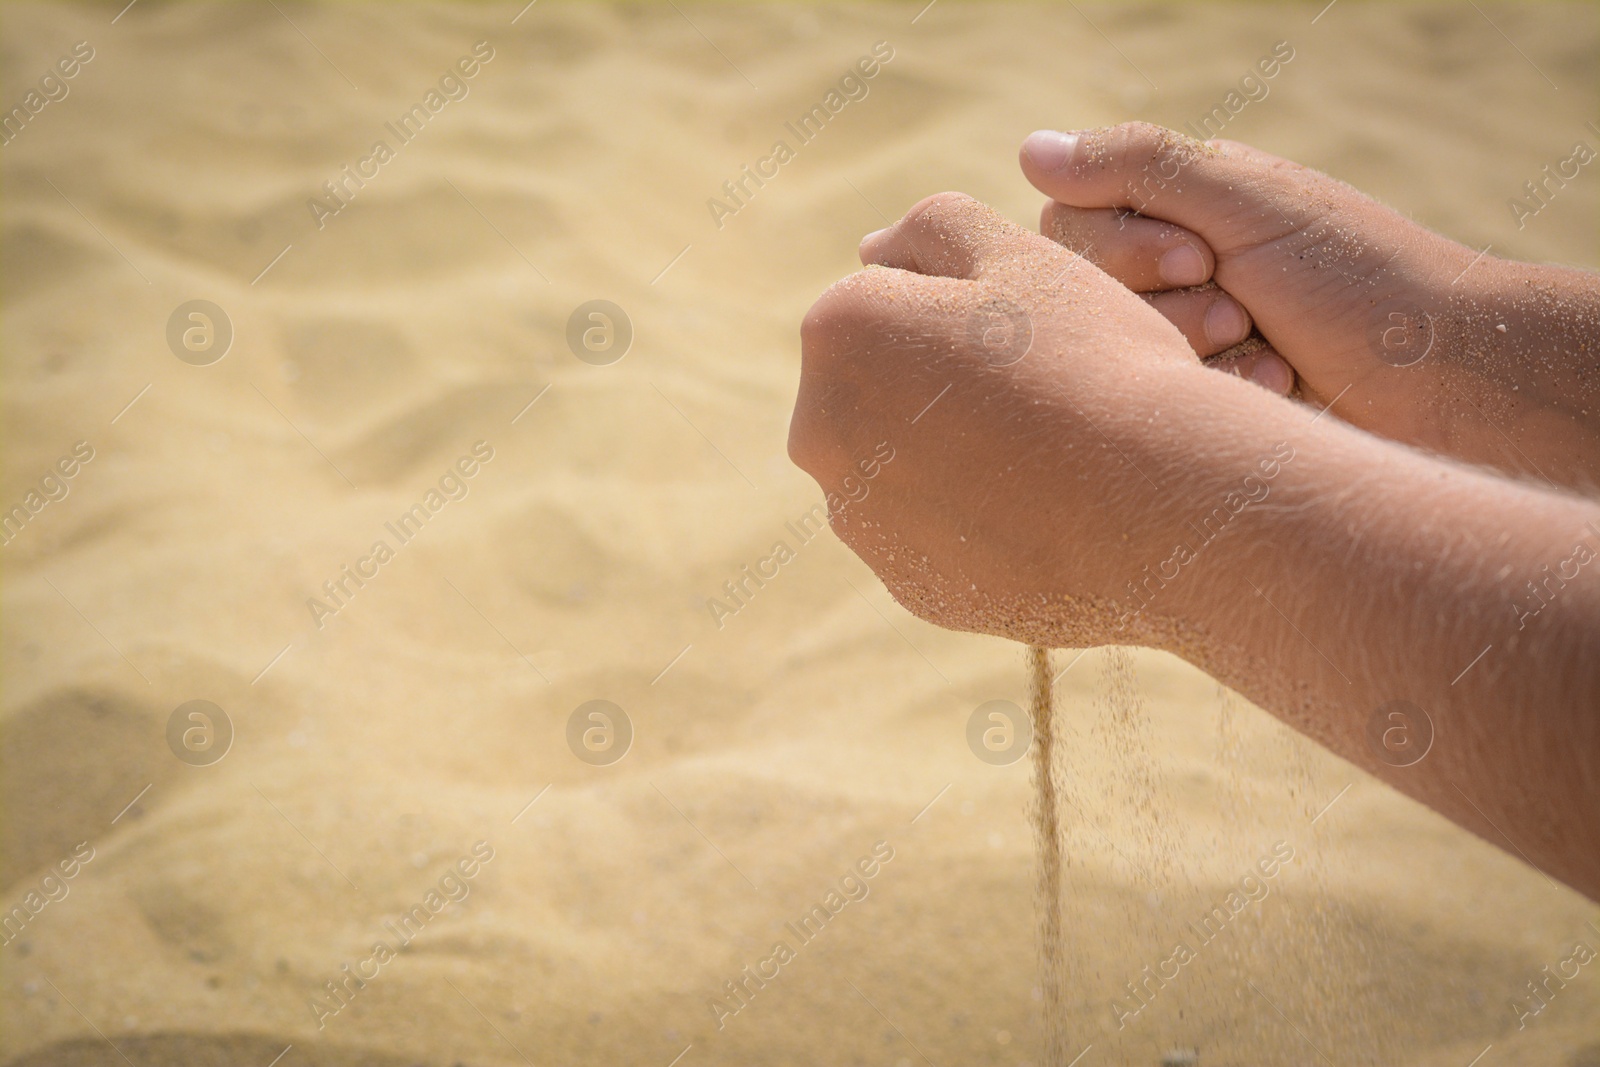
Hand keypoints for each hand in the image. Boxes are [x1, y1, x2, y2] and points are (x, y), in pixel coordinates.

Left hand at [789, 191, 1230, 646]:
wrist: (1163, 503)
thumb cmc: (1093, 360)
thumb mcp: (1022, 256)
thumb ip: (934, 229)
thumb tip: (872, 251)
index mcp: (837, 333)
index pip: (883, 304)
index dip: (961, 311)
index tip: (1025, 335)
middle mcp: (818, 432)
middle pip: (880, 391)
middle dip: (937, 385)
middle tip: (1040, 395)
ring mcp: (860, 521)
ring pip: (905, 470)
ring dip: (954, 457)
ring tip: (1048, 458)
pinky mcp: (906, 586)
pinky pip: (936, 541)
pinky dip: (977, 527)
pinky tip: (1045, 517)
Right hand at [1018, 122, 1599, 485]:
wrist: (1445, 382)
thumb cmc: (1358, 280)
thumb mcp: (1246, 206)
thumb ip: (1138, 169)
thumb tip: (1027, 147)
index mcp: (1184, 202)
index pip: (1070, 219)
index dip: (1117, 248)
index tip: (1198, 258)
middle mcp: (1173, 261)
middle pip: (1083, 288)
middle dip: (1162, 304)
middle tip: (1237, 309)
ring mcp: (1186, 330)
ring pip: (1113, 346)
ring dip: (1193, 350)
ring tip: (1263, 347)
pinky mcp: (1201, 393)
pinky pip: (1154, 395)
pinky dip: (1216, 389)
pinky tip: (1273, 385)